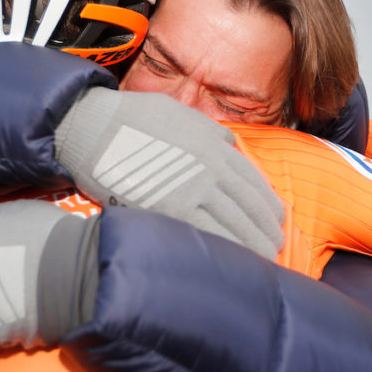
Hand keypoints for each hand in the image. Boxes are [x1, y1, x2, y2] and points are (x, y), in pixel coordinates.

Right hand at [55, 87, 284, 258]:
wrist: (95, 126)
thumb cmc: (131, 117)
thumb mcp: (179, 111)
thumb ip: (208, 129)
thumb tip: (229, 141)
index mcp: (214, 144)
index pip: (252, 181)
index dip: (267, 203)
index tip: (276, 218)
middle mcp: (210, 168)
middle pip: (248, 206)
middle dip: (266, 229)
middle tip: (275, 245)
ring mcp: (191, 189)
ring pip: (233, 223)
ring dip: (252, 244)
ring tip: (262, 258)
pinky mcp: (169, 208)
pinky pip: (205, 233)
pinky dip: (223, 248)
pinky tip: (231, 260)